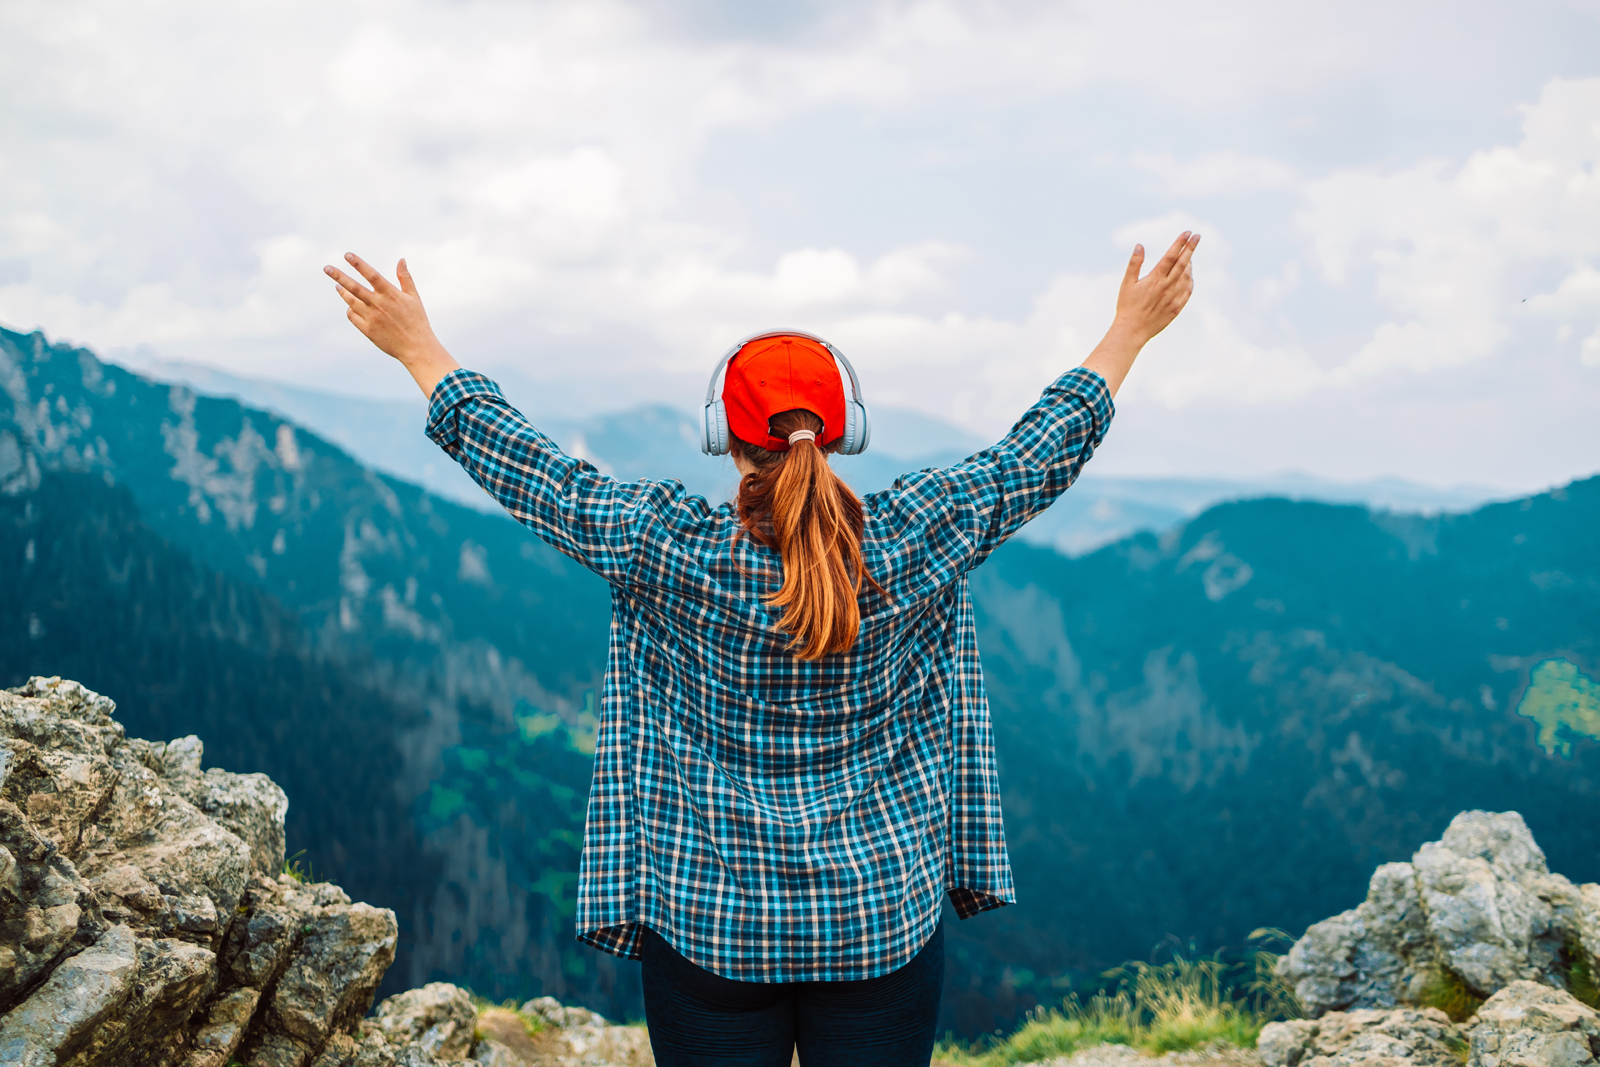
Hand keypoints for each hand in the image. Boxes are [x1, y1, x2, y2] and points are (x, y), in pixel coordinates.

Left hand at [325, 254, 460, 397]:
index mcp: (391, 295)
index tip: (347, 255)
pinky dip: (350, 308)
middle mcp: (379, 305)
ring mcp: (371, 318)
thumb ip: (405, 278)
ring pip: (350, 301)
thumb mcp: (414, 298)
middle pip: (354, 287)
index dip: (359, 264)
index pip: (372, 275)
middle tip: (326, 268)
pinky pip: (352, 315)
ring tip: (337, 285)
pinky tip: (351, 305)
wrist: (416, 347)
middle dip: (339, 276)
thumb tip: (401, 260)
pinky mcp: (367, 330)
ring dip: (342, 291)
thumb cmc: (417, 321)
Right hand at [1114, 231, 1199, 343]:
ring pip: (1187, 276)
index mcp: (1155, 279)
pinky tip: (1189, 275)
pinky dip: (1190, 280)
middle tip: (1198, 236)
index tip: (1187, 233)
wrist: (1132, 330)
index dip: (1180, 243)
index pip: (1171, 256)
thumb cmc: (1127, 306)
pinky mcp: (1177, 308)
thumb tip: (1140, 245)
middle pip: (1183, 263)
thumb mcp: (1127, 283)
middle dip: (1191, 248)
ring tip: (1189, 256)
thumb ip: (1134, 263)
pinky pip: (1188, 291)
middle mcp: (1167, 287)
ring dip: (1189, 264)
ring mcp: (1174, 297)